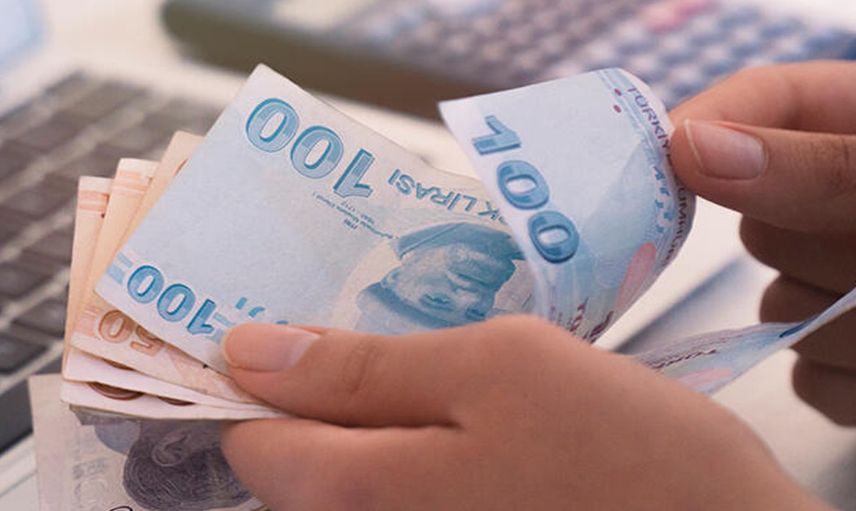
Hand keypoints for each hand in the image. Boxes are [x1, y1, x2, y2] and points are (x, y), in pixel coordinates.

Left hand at [220, 318, 824, 509]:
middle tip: (356, 304)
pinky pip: (400, 479)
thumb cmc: (623, 449)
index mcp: (354, 493)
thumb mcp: (495, 369)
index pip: (246, 433)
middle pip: (294, 454)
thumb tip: (248, 352)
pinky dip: (406, 426)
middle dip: (310, 377)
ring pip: (350, 464)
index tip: (272, 308)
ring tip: (411, 333)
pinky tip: (447, 383)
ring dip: (364, 397)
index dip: (249, 369)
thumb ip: (364, 368)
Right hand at [670, 61, 855, 424]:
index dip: (706, 126)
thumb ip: (820, 167)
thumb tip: (686, 146)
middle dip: (819, 251)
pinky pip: (809, 377)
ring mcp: (845, 284)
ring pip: (782, 314)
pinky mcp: (854, 359)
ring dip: (849, 328)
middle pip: (761, 223)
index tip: (664, 164)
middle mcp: (845, 203)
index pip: (757, 102)